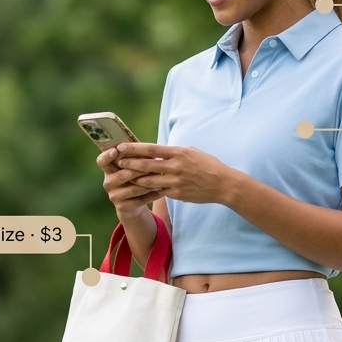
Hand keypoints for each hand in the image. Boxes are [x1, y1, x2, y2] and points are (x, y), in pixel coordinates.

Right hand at [96, 145, 159, 218]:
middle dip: (139, 170)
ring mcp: (114, 196)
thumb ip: (136, 158)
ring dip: (149, 182)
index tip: (116, 151)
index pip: (101, 161)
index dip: (107, 155)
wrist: (132, 204)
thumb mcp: (132, 167)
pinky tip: (162, 190)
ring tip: (161, 177)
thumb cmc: (134, 178)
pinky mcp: (122, 207)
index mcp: (108, 169)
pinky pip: (140, 200)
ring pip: (134, 188)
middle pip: (122, 174)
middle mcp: (108, 183)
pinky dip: (153, 195)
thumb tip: (150, 149)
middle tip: (153, 165)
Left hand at [115, 144, 235, 204]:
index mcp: (178, 152)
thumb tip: (160, 150)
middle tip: (118, 162)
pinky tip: (138, 190)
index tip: (122, 146)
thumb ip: (175, 151)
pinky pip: (158, 192)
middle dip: (130, 163)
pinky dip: (147, 190)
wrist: (223, 184)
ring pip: (149, 180)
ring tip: (124, 176)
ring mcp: (175, 181)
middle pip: (146, 164)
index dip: (134, 148)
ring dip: (134, 178)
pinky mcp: (177, 194)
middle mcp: (175, 166)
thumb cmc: (208, 165)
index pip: (151, 148)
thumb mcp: (192, 151)